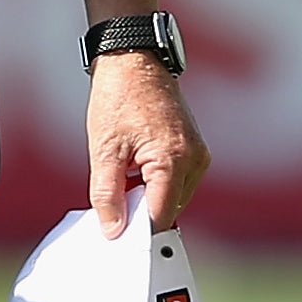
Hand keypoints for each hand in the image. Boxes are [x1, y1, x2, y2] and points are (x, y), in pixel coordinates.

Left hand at [85, 51, 208, 233]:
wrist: (133, 59)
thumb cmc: (117, 96)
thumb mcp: (103, 147)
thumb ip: (107, 193)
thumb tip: (112, 230)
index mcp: (174, 161)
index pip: (160, 216)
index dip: (138, 231)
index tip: (118, 242)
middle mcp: (194, 161)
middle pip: (168, 208)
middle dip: (141, 213)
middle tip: (111, 210)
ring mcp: (198, 155)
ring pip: (172, 195)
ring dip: (148, 196)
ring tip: (120, 178)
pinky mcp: (194, 150)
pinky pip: (176, 180)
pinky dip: (155, 182)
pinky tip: (132, 170)